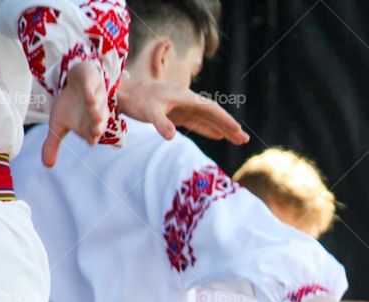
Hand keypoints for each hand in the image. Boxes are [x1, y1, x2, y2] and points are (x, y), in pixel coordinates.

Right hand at [43, 61, 107, 166]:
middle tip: (95, 132)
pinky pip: (92, 89)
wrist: (75, 81)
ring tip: (95, 117)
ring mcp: (95, 98)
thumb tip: (47, 166)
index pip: (91, 134)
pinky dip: (91, 93)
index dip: (91, 136)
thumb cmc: (70, 106)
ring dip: (97, 112)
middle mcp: (94, 114)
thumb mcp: (58, 125)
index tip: (90, 140)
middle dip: (97, 126)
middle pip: (98, 122)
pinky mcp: (91, 83)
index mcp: (88, 125)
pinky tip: (90, 98)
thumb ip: (52, 144)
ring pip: (98, 106)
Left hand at [117, 76, 249, 143]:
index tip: (238, 131)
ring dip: (222, 129)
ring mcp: (183, 108)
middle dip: (230, 127)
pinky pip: (196, 123)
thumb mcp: (148, 111)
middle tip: (245, 140)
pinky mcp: (176, 114)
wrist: (123, 94)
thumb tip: (171, 137)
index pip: (211, 110)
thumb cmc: (136, 100)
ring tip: (237, 140)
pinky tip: (217, 136)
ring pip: (207, 119)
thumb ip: (161, 124)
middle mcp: (187, 101)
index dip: (226, 120)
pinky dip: (207, 129)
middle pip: (214, 115)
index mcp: (186, 97)